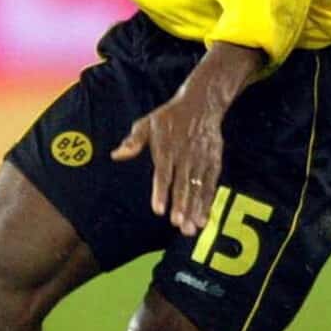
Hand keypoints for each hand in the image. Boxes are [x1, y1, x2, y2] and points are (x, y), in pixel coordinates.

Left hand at [111, 87, 226, 236]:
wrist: (202, 103)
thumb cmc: (169, 117)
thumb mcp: (147, 123)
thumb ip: (133, 141)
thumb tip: (116, 154)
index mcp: (167, 148)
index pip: (164, 173)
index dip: (161, 192)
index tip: (159, 210)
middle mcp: (185, 155)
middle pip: (183, 184)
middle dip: (182, 205)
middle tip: (178, 224)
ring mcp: (201, 160)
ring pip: (198, 188)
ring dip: (195, 208)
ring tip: (191, 227)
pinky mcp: (214, 162)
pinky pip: (211, 184)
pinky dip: (208, 201)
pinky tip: (203, 218)